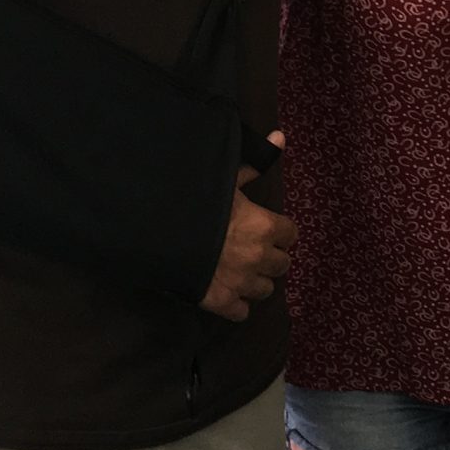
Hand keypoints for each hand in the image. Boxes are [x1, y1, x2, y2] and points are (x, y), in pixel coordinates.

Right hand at [200, 135, 296, 322]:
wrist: (159, 233)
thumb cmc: (196, 203)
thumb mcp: (226, 177)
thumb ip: (256, 163)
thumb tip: (281, 136)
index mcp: (265, 226)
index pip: (290, 234)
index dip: (279, 231)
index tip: (266, 227)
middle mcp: (259, 257)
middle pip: (282, 265)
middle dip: (270, 257)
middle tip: (251, 249)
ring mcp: (241, 283)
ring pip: (266, 290)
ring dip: (256, 281)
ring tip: (240, 271)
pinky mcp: (220, 302)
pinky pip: (242, 312)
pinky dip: (237, 305)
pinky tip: (227, 293)